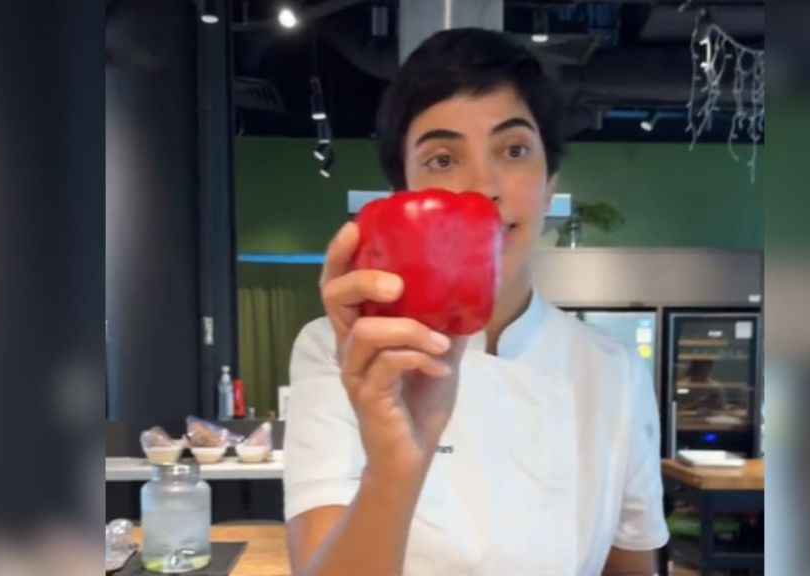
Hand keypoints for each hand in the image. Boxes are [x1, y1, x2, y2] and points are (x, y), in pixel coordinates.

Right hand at [320, 222, 466, 481]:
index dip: (340, 255)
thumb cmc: (420, 401)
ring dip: (410, 330)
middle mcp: (349, 347)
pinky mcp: (367, 397)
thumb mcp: (440, 352)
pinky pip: (388, 364)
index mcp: (361, 329)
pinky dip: (419, 359)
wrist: (413, 455)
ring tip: (440, 344)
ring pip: (366, 331)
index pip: (337, 284)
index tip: (356, 228)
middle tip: (399, 284)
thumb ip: (447, 320)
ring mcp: (355, 372)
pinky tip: (440, 368)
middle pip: (334, 297)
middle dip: (365, 280)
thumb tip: (475, 284)